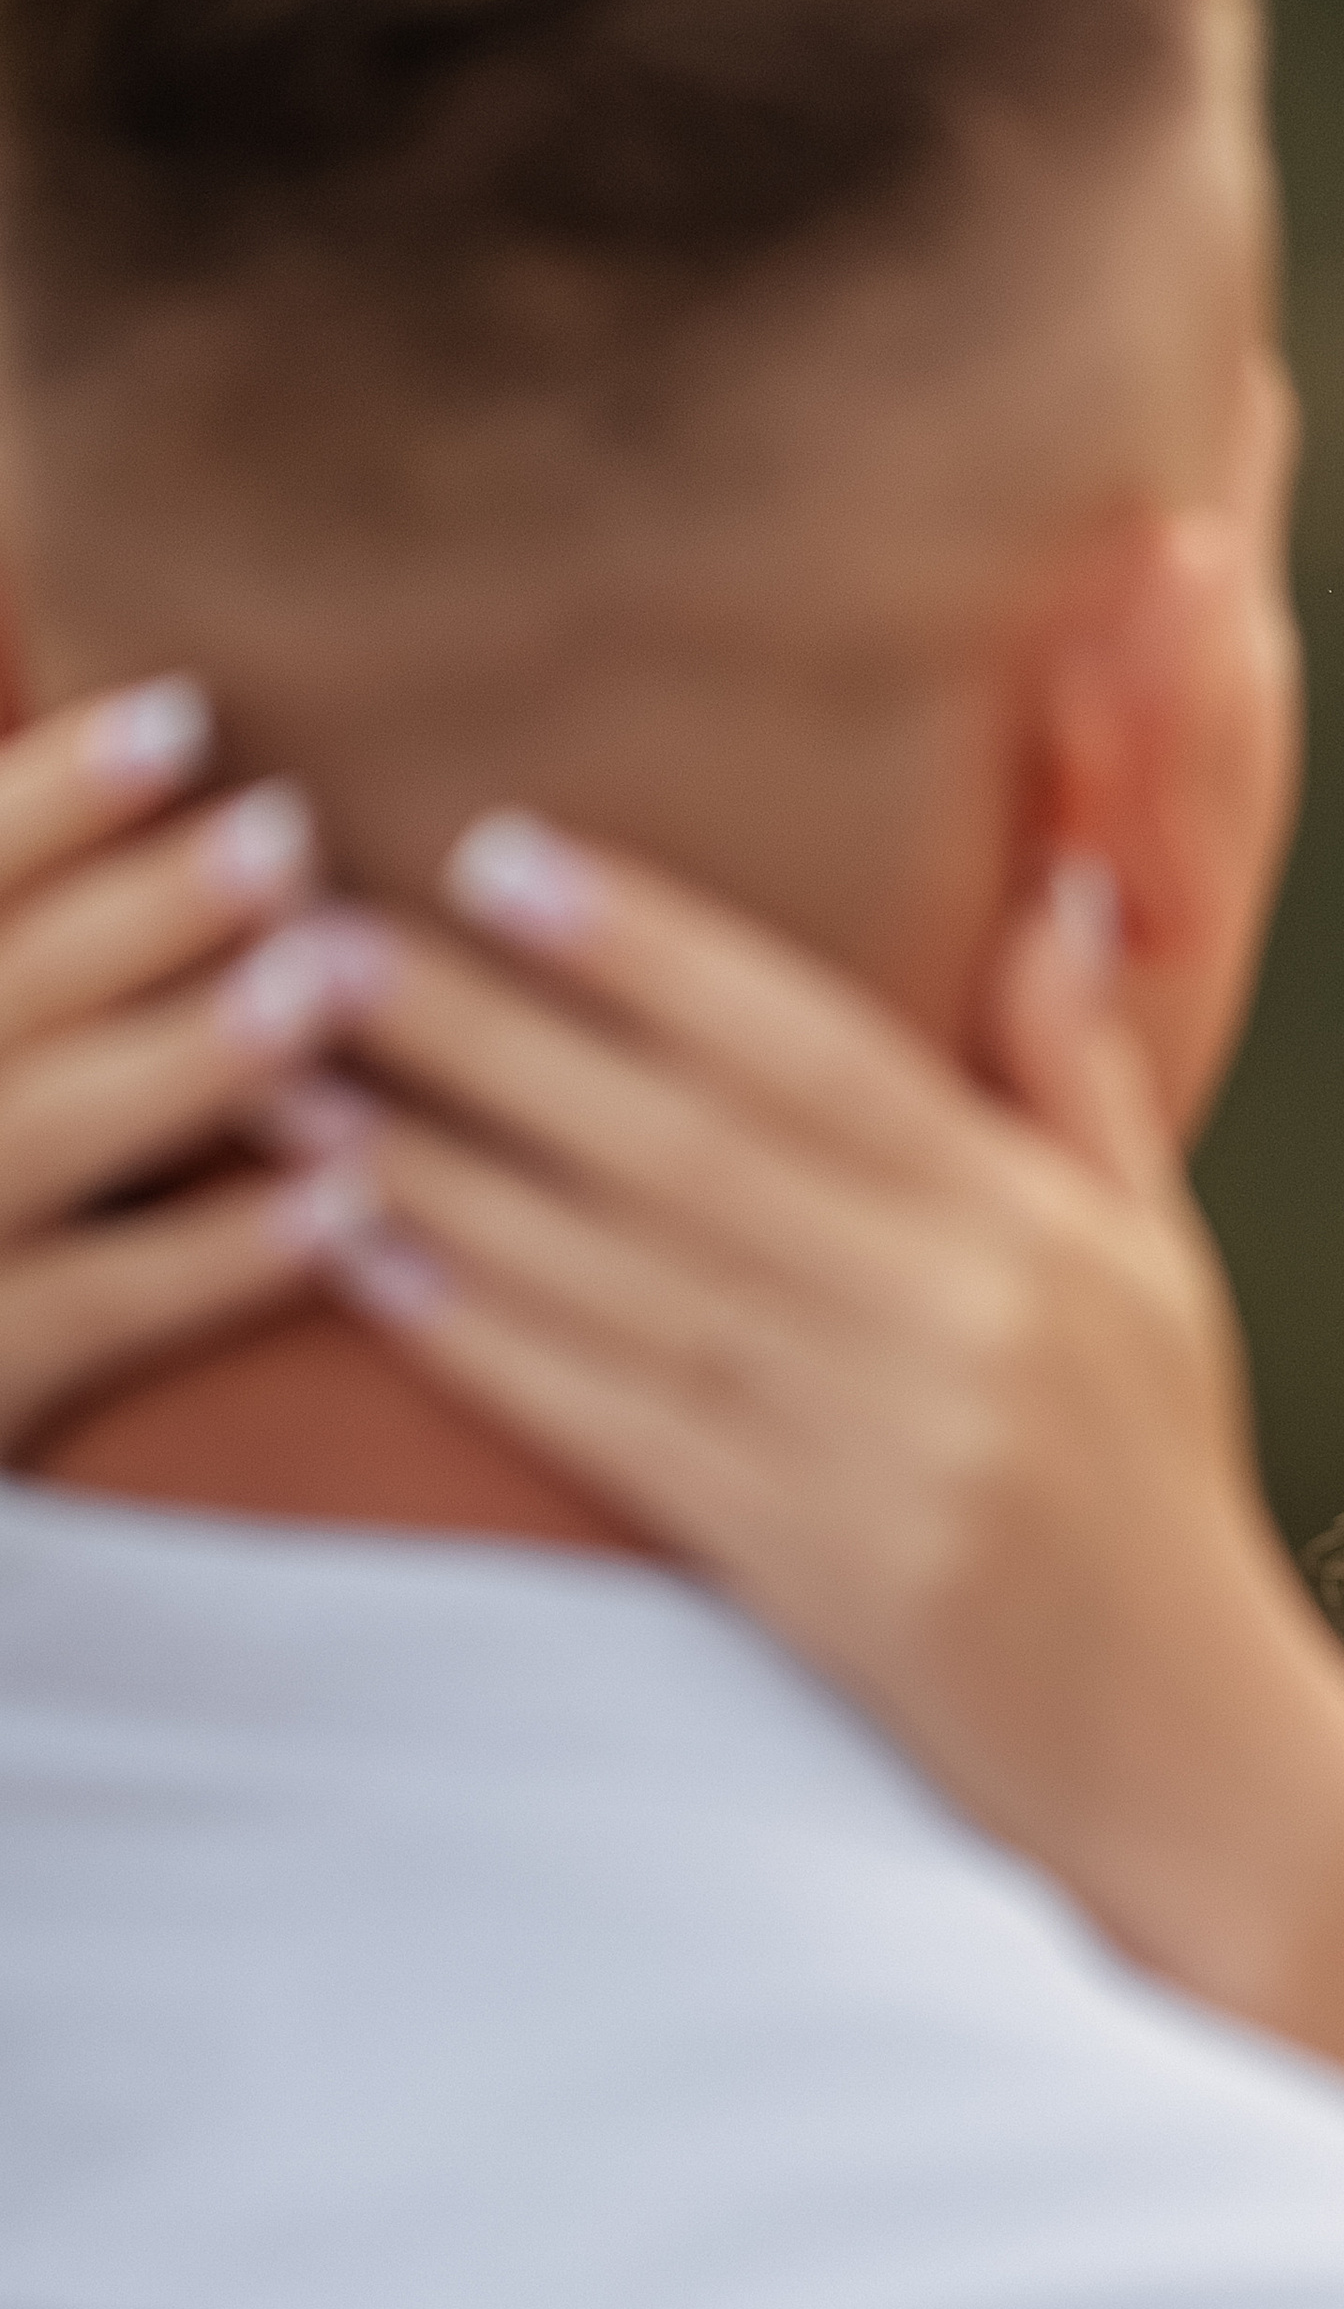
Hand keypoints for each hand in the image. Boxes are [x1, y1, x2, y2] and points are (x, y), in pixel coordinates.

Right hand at [0, 682, 380, 1444]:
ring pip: (33, 1133)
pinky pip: (84, 1311)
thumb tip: (109, 831)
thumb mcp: (7, 1119)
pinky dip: (213, 1253)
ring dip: (187, 1054)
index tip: (182, 713)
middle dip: (138, 907)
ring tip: (329, 980)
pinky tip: (345, 1204)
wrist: (8, 1595)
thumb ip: (32, 978)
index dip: (45, 797)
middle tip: (291, 829)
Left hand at [318, 815, 1343, 2213]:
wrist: (1193, 1760)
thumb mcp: (1159, 1275)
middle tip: (317, 946)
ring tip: (289, 1087)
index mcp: (1040, 1228)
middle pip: (691, 1143)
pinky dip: (487, 1337)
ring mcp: (898, 1448)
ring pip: (631, 1276)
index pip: (819, 1050)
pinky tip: (366, 1259)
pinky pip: (624, 1428)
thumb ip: (1082, 1086)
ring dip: (442, 1174)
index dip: (653, 948)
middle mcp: (968, 1317)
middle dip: (489, 1037)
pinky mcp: (831, 1572)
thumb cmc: (1159, 1498)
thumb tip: (1056, 894)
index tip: (500, 857)